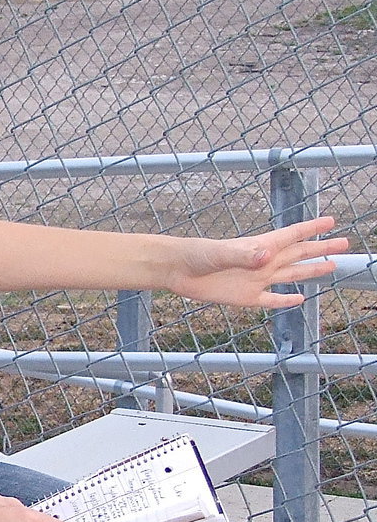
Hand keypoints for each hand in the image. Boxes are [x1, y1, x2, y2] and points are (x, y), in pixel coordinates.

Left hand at [168, 216, 348, 308]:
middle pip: (299, 254)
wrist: (176, 270)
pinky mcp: (246, 296)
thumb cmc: (196, 255)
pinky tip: (299, 298)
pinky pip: (271, 299)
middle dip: (321, 248)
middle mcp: (262, 262)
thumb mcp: (220, 253)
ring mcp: (256, 280)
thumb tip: (267, 257)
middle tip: (344, 243)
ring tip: (332, 265)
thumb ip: (245, 255)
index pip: (292, 236)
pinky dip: (285, 300)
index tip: (331, 221)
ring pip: (291, 274)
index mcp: (259, 246)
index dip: (311, 228)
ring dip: (311, 271)